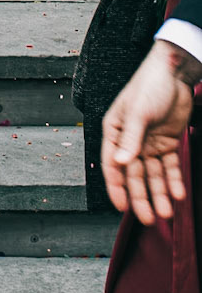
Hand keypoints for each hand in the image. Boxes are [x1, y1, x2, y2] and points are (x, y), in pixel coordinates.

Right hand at [101, 40, 196, 221]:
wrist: (175, 73)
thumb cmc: (149, 86)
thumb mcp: (138, 112)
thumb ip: (130, 139)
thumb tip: (121, 164)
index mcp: (115, 131)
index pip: (113, 164)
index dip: (117, 187)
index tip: (122, 208)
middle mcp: (130, 140)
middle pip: (134, 174)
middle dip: (141, 197)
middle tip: (149, 219)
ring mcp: (148, 142)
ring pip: (152, 174)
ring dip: (159, 193)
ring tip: (167, 213)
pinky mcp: (166, 142)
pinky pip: (169, 167)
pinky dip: (174, 180)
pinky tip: (179, 194)